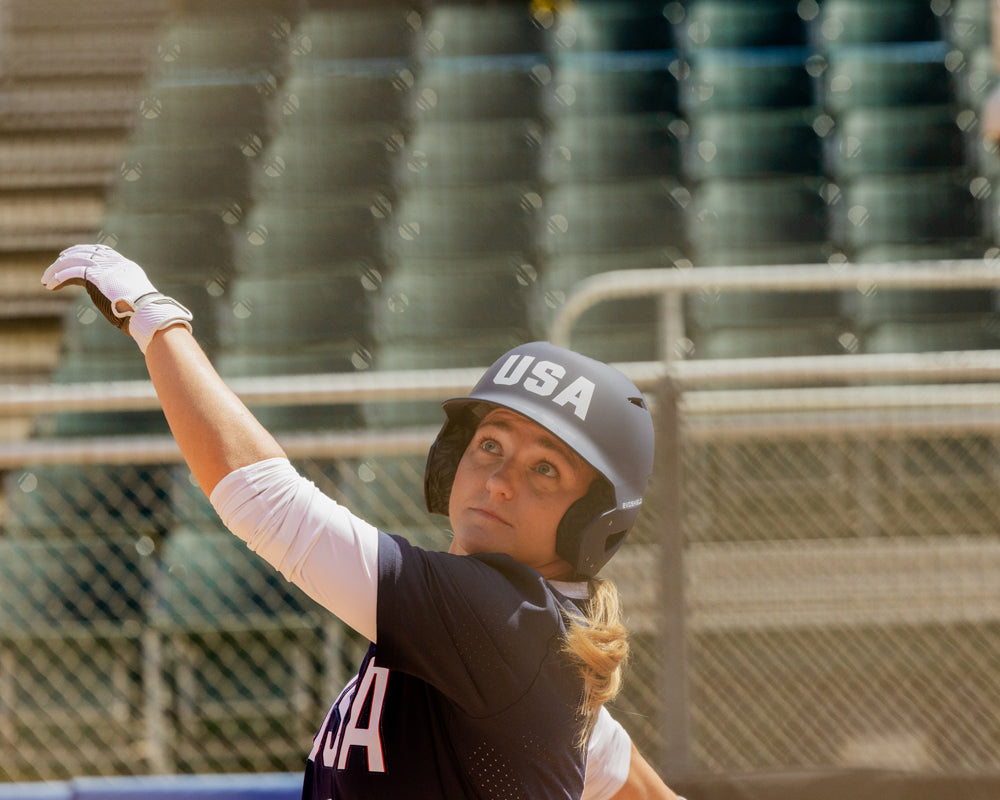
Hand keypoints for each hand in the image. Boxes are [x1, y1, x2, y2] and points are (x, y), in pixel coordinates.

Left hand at [42, 244, 192, 352]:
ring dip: (57, 269)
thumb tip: (122, 307)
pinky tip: (51, 284)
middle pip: (86, 252)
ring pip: (74, 261)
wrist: (147, 312)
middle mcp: (115, 263)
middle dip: (68, 257)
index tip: (73, 255)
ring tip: (46, 279)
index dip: (86, 251)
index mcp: (126, 266)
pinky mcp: (96, 276)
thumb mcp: (135, 300)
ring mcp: (106, 268)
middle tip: (56, 265)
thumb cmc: (144, 314)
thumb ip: (124, 296)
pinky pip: (71, 273)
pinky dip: (59, 278)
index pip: (103, 251)